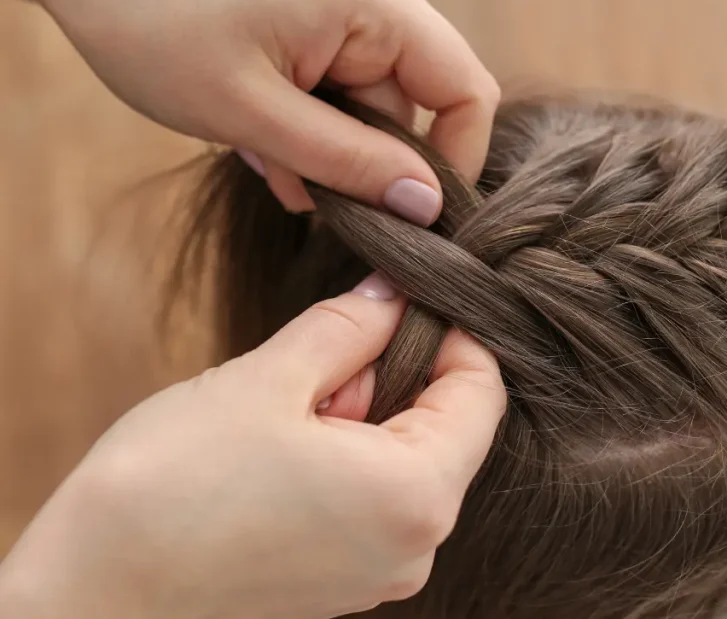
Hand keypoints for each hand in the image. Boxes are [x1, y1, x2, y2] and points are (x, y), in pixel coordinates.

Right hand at [0, 275, 506, 618]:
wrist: (89, 595)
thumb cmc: (171, 487)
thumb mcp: (268, 379)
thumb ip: (349, 327)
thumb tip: (395, 292)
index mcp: (416, 495)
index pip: (482, 392)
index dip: (453, 332)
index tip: (406, 298)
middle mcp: (414, 546)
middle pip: (449, 427)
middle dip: (395, 374)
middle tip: (321, 359)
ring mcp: (380, 572)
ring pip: (407, 460)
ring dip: (365, 414)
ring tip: (289, 408)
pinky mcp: (343, 582)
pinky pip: (375, 499)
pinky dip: (347, 458)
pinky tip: (283, 449)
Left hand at [3, 0, 498, 219]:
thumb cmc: (154, 24)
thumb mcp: (254, 114)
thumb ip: (348, 163)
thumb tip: (426, 206)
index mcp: (374, 3)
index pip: (466, 91)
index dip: (453, 162)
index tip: (411, 217)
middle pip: (416, 106)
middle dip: (368, 162)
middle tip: (306, 192)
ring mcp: (344, 9)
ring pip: (371, 108)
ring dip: (328, 151)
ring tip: (265, 161)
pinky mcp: (315, 23)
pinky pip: (338, 92)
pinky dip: (307, 127)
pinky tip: (258, 141)